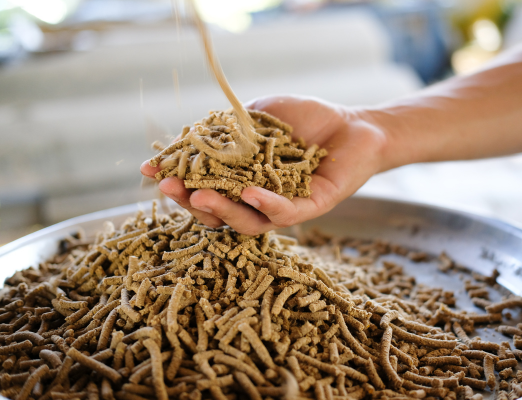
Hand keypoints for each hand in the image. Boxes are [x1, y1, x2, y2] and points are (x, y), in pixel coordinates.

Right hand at [140, 95, 389, 234]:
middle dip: (191, 202)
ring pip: (246, 220)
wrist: (352, 123)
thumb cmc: (305, 118)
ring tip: (200, 196)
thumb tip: (188, 136)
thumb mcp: (259, 115)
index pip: (203, 185)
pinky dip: (264, 203)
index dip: (177, 180)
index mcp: (241, 179)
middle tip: (170, 188)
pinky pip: (283, 213)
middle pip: (218, 212)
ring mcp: (282, 206)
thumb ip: (228, 128)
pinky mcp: (310, 208)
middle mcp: (258, 199)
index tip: (150, 170)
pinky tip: (247, 192)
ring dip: (221, 209)